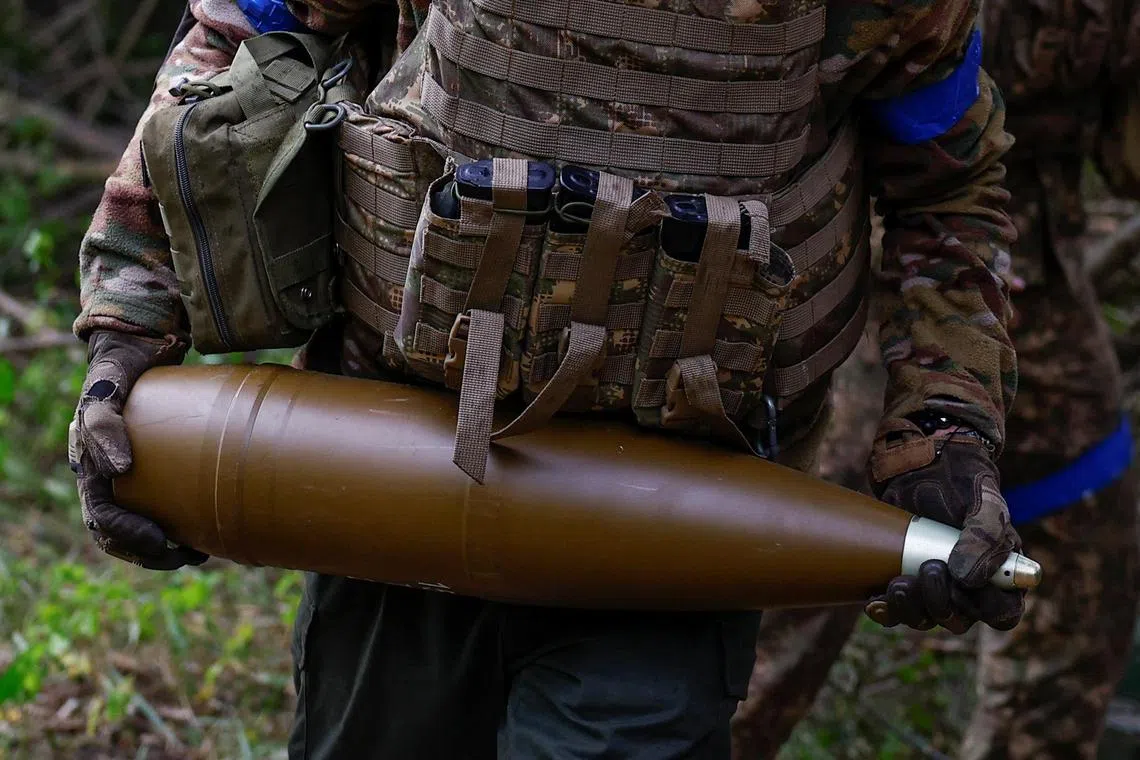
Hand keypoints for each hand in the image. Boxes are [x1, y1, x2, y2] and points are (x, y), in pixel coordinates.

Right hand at [69, 330, 207, 570]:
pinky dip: (172, 527)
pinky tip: (199, 532)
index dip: (128, 537)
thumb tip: (118, 470)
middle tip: (189, 557)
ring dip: (161, 550)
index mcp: (88, 464)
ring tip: (197, 555)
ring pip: (134, 528)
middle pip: (117, 533)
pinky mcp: (149, 470)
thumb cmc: (122, 367)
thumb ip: (104, 422)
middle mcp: (102, 474)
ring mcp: (123, 474)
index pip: (101, 517)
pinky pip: (155, 508)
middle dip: (149, 553)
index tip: (163, 542)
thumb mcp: (108, 386)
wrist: (138, 348)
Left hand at [863, 419, 1024, 632]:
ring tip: (900, 582)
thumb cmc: (961, 482)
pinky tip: (876, 601)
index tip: (966, 584)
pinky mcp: (905, 578)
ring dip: (912, 608)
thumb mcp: (983, 503)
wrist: (919, 464)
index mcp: (999, 574)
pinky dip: (887, 609)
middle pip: (958, 620)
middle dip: (941, 603)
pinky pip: (896, 610)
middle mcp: (969, 587)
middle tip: (930, 569)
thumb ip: (986, 537)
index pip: (1002, 613)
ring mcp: (935, 585)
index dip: (986, 608)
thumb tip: (968, 579)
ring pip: (926, 618)